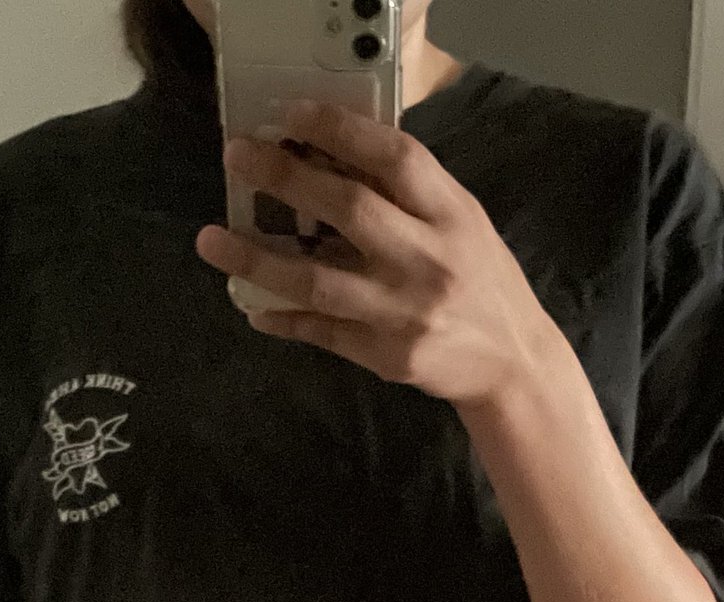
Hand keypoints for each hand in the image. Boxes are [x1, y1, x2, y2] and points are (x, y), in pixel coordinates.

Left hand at [195, 98, 561, 412]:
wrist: (512, 363)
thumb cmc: (481, 282)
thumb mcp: (460, 224)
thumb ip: (408, 196)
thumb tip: (329, 160)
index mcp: (453, 216)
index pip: (395, 159)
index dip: (340, 131)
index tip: (291, 115)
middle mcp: (429, 261)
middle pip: (349, 210)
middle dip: (285, 179)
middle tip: (237, 158)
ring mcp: (405, 312)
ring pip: (320, 282)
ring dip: (258, 259)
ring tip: (211, 240)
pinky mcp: (387, 355)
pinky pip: (322, 333)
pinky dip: (283, 318)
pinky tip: (250, 304)